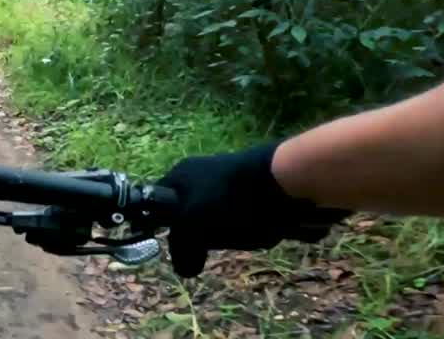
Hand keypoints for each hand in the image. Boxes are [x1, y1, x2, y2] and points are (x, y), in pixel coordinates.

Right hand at [157, 143, 347, 276]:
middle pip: (193, 219)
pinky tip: (266, 229)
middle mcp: (202, 175)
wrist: (285, 181)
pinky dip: (256, 228)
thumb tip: (184, 268)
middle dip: (207, 236)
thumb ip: (180, 246)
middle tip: (216, 242)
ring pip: (222, 222)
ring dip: (235, 234)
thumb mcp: (191, 225)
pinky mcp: (256, 190)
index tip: (179, 246)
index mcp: (181, 176)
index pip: (158, 206)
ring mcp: (230, 182)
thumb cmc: (229, 200)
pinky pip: (249, 219)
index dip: (165, 228)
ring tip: (248, 233)